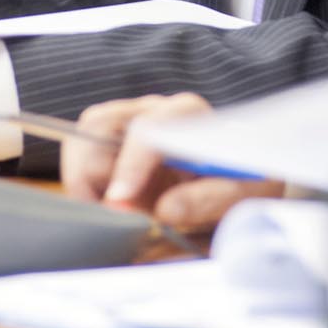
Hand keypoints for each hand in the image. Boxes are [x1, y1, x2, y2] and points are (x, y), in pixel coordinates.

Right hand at [64, 93, 283, 230]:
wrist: (245, 172)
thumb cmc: (245, 178)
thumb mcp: (243, 191)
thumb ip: (210, 199)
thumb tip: (165, 211)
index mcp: (187, 114)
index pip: (146, 131)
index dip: (129, 166)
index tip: (119, 202)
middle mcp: (151, 111)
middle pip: (98, 125)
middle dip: (89, 173)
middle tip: (102, 216)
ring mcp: (128, 125)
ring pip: (82, 140)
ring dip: (82, 182)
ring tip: (106, 217)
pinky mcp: (113, 146)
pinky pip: (81, 159)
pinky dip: (84, 188)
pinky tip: (106, 212)